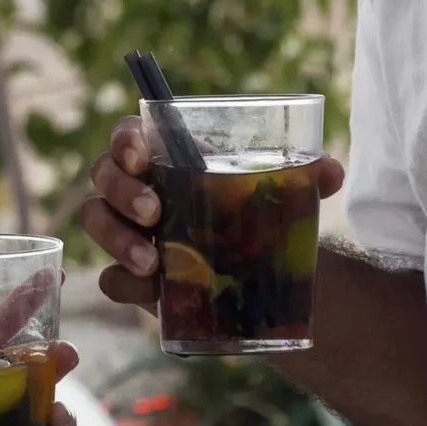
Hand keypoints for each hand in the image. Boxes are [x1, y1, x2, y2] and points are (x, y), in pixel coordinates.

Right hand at [79, 116, 346, 310]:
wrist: (256, 272)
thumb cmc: (255, 214)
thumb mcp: (281, 193)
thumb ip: (307, 175)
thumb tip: (330, 170)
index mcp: (163, 154)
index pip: (128, 134)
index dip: (124, 140)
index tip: (141, 156)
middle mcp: (135, 187)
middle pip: (103, 176)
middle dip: (121, 192)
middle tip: (154, 212)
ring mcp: (127, 232)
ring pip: (96, 222)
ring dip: (117, 239)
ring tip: (152, 261)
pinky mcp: (132, 277)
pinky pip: (109, 278)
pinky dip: (124, 283)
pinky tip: (150, 291)